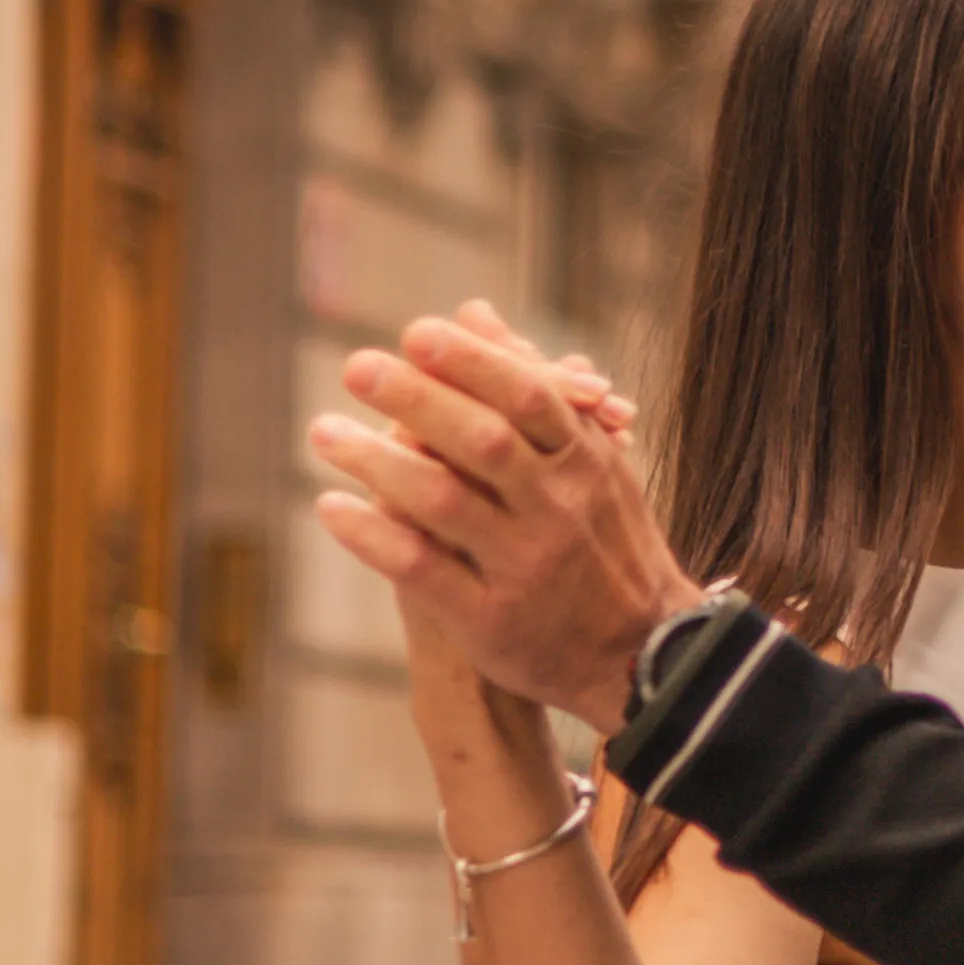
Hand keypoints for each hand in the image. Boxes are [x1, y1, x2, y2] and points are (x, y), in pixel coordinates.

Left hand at [311, 299, 692, 736]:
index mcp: (585, 462)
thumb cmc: (603, 538)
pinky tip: (329, 506)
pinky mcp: (490, 620)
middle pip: (483, 440)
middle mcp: (558, 509)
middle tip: (356, 366)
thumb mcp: (588, 458)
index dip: (473, 361)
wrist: (640, 653)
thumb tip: (473, 311)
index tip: (416, 333)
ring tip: (324, 431)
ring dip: (376, 462)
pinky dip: (371, 534)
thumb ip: (532, 384)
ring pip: (444, 501)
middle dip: (417, 398)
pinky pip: (421, 569)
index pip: (529, 395)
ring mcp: (525, 565)